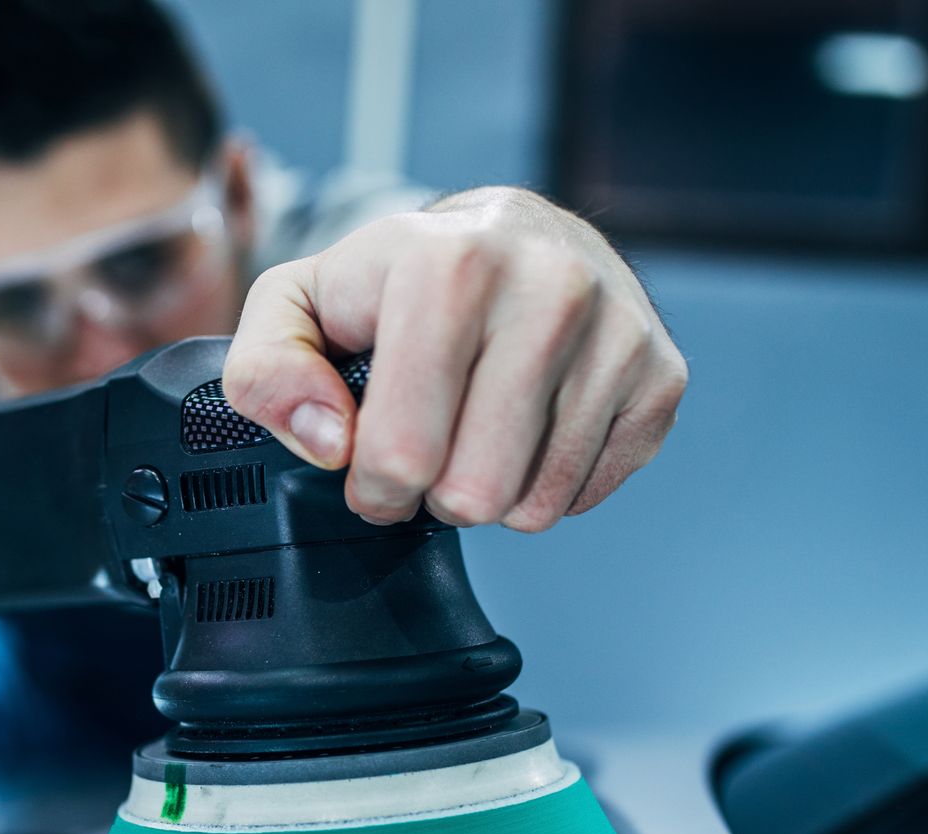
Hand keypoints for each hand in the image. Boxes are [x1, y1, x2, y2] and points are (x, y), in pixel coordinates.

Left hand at [222, 188, 686, 528]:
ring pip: (534, 505)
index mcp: (448, 266)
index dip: (372, 483)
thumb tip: (328, 442)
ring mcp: (618, 331)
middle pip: (473, 493)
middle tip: (429, 445)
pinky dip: (548, 482)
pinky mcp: (661, 375)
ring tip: (477, 429)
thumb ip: (266, 372)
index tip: (370, 455)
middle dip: (433, 492)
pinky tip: (529, 426)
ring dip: (491, 491)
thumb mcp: (298, 306)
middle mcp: (549, 288)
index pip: (403, 453)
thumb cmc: (398, 282)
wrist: (514, 235)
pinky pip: (587, 494)